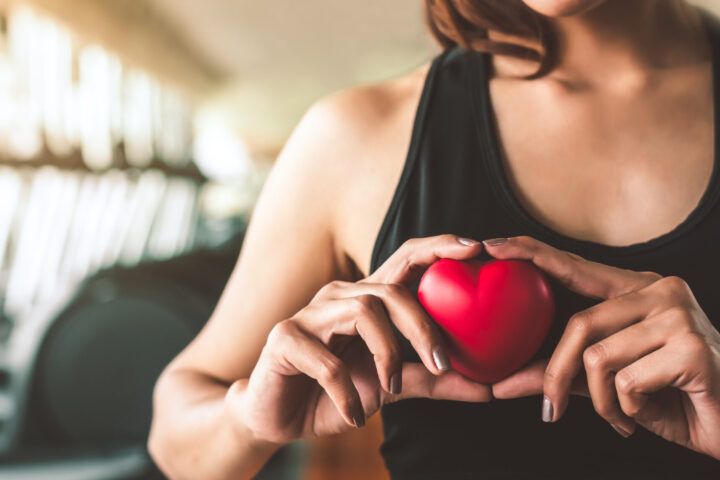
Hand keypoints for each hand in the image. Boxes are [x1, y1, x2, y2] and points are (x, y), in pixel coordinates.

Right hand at [227, 235, 491, 443]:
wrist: (278, 418)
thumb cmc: (335, 394)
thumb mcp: (390, 388)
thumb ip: (432, 380)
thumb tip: (488, 388)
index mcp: (366, 301)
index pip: (405, 261)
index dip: (438, 248)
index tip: (477, 249)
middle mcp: (339, 297)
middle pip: (390, 289)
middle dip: (422, 325)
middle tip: (443, 364)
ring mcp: (310, 314)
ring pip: (363, 312)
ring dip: (386, 355)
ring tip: (391, 390)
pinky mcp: (285, 339)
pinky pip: (327, 361)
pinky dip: (347, 393)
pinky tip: (353, 416)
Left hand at [485, 236, 719, 459]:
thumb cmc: (672, 399)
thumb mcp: (609, 383)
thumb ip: (562, 374)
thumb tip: (499, 384)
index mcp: (638, 290)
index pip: (576, 267)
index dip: (533, 253)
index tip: (491, 244)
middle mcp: (660, 291)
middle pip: (579, 324)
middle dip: (556, 373)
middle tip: (550, 409)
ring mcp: (679, 315)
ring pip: (599, 356)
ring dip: (600, 401)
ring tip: (622, 415)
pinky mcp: (692, 346)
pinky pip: (626, 381)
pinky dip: (626, 410)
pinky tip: (648, 414)